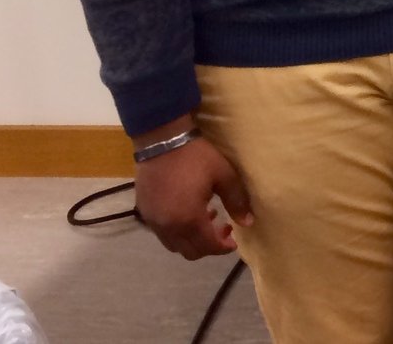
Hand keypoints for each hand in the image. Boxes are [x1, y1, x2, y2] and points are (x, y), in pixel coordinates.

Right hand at [134, 132, 251, 259]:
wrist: (162, 141)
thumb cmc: (196, 157)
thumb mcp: (223, 175)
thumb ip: (236, 201)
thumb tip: (247, 223)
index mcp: (188, 219)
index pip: (207, 246)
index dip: (222, 248)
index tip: (234, 241)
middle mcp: (168, 227)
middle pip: (189, 251)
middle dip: (209, 246)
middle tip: (223, 229)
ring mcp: (153, 221)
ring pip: (174, 245)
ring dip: (192, 239)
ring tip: (208, 218)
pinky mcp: (145, 213)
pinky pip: (163, 233)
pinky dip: (178, 231)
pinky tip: (188, 212)